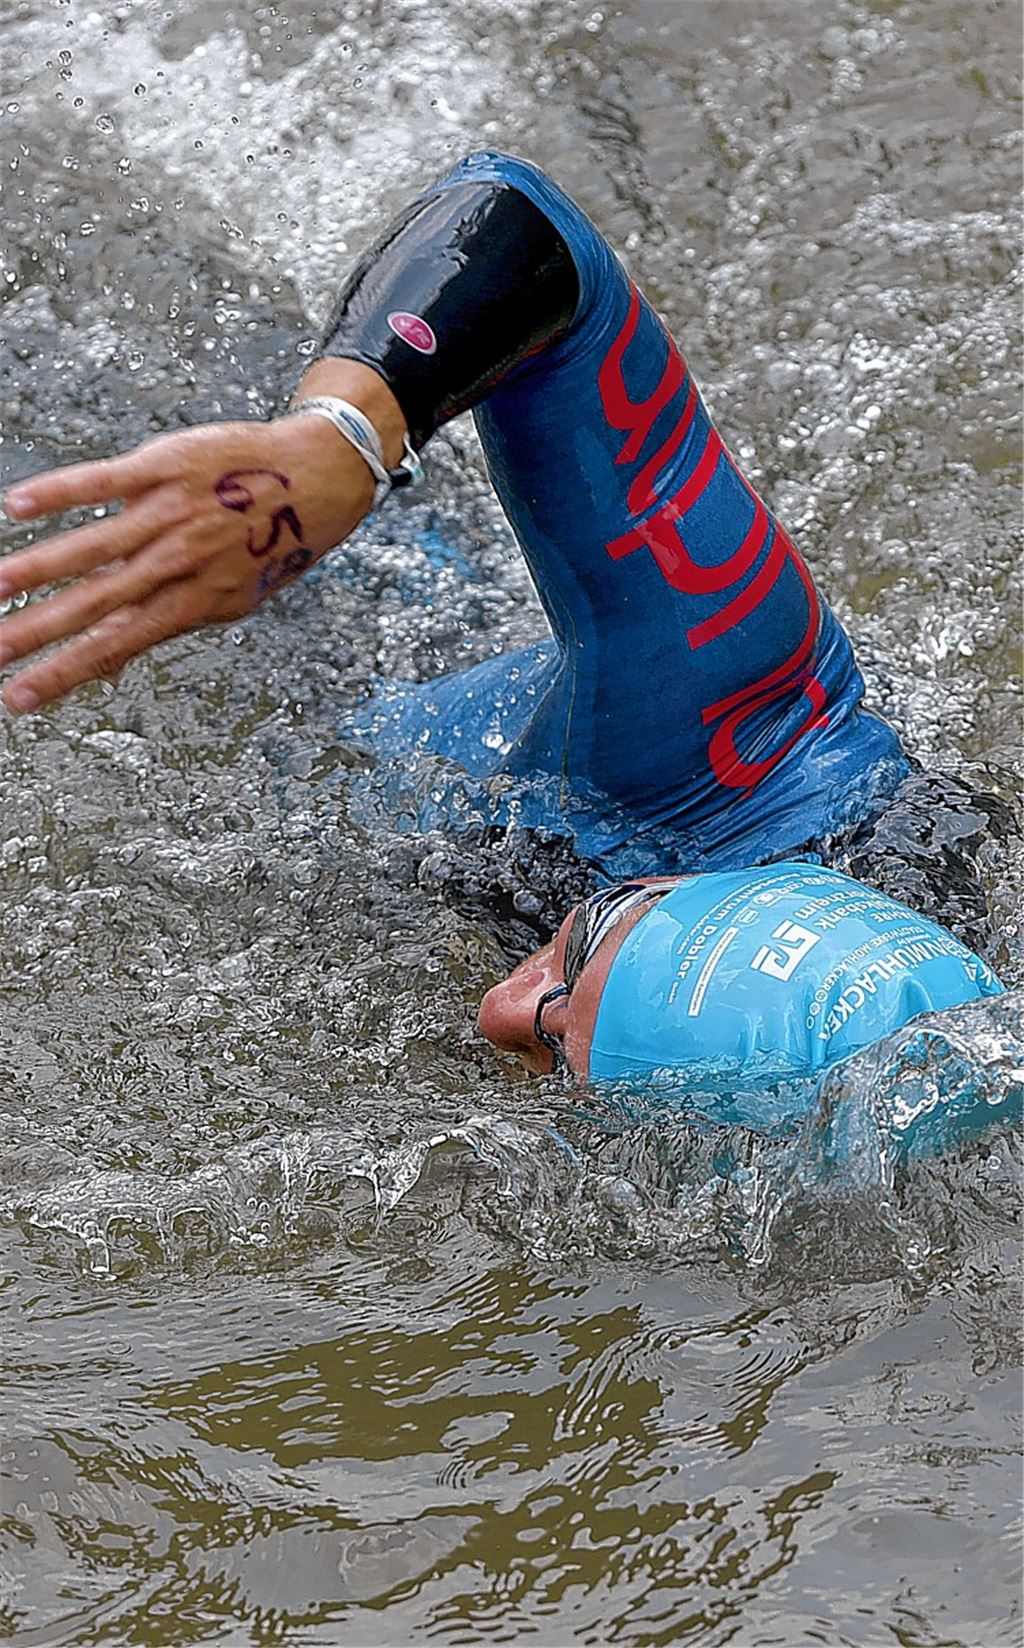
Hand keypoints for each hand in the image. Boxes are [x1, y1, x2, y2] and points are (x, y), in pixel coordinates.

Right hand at [0, 361, 405, 714]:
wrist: (315, 478)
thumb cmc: (270, 544)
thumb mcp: (231, 600)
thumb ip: (167, 625)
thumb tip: (109, 663)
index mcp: (191, 603)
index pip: (115, 646)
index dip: (65, 675)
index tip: (19, 700)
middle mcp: (177, 563)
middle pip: (95, 605)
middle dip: (37, 633)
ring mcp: (169, 513)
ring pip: (91, 547)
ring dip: (36, 570)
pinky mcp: (165, 466)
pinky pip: (104, 482)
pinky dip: (61, 493)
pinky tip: (18, 506)